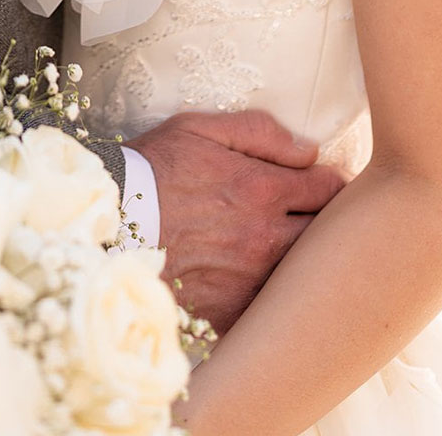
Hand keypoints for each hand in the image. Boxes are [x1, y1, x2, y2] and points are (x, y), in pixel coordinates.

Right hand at [132, 110, 345, 333]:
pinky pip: (271, 309)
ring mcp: (251, 280)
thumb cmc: (153, 170)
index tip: (322, 185)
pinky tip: (257, 281)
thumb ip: (260, 132)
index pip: (331, 189)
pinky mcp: (231, 312)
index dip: (332, 184)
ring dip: (303, 261)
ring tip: (287, 248)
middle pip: (328, 236)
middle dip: (327, 224)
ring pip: (305, 275)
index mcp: (263, 189)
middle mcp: (266, 238)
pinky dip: (272, 297)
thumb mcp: (199, 129)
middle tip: (313, 217)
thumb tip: (308, 150)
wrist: (109, 225)